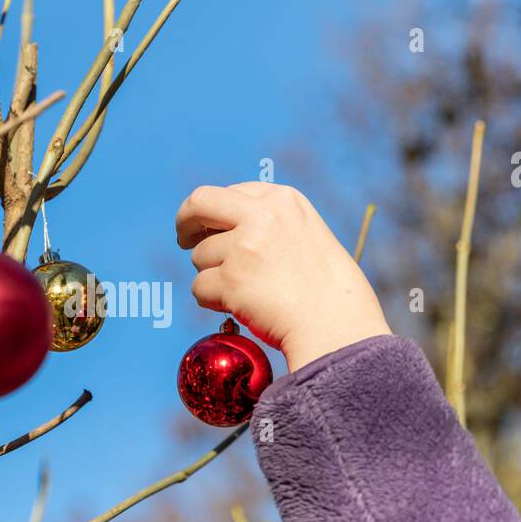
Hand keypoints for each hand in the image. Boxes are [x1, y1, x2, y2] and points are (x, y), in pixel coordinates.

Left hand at [175, 182, 390, 371]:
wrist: (337, 328)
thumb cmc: (329, 293)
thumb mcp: (307, 237)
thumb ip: (270, 226)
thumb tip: (223, 231)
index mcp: (284, 200)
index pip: (230, 193)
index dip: (213, 212)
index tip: (206, 226)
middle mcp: (262, 215)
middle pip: (199, 204)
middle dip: (185, 220)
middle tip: (183, 239)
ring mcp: (244, 246)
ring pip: (200, 257)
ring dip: (213, 278)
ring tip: (247, 295)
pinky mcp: (230, 279)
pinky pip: (199, 289)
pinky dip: (212, 302)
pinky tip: (239, 310)